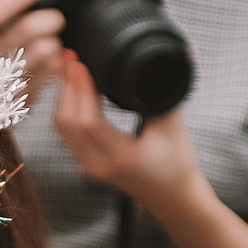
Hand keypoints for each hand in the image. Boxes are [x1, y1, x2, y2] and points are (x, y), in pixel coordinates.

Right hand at [0, 0, 65, 78]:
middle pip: (28, 30)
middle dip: (49, 16)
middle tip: (53, 15)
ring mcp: (3, 83)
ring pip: (46, 49)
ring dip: (54, 37)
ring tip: (48, 36)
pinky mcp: (22, 97)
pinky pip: (54, 69)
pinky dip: (57, 56)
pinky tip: (48, 54)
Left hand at [54, 55, 206, 214]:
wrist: (171, 197)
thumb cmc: (177, 162)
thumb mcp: (175, 124)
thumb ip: (174, 87)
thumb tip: (186, 50)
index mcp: (122, 156)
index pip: (89, 121)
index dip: (80, 89)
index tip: (80, 63)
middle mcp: (99, 165)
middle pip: (67, 123)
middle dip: (66, 87)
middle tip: (69, 57)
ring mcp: (89, 167)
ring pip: (62, 129)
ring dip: (62, 96)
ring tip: (68, 68)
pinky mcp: (86, 164)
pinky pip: (66, 134)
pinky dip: (65, 109)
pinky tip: (71, 89)